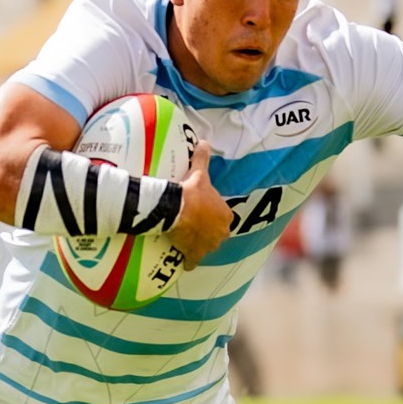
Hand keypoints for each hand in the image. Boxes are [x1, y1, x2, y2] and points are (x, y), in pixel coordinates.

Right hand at [167, 141, 231, 269]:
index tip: (200, 212)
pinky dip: (188, 261)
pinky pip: (192, 261)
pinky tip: (183, 260)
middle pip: (214, 234)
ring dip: (197, 245)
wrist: (176, 208)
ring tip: (184, 239)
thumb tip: (204, 142)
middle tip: (191, 225)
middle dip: (205, 232)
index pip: (221, 217)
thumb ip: (202, 158)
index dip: (210, 215)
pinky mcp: (194, 255)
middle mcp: (221, 233)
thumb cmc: (192, 192)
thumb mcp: (198, 173)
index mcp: (226, 216)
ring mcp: (208, 246)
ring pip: (204, 247)